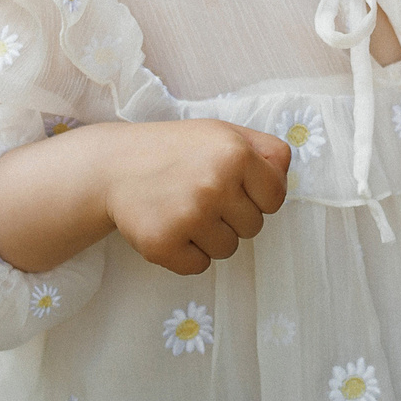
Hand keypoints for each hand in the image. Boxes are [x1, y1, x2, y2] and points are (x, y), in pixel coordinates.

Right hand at [95, 120, 290, 274]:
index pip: (275, 198)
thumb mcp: (223, 134)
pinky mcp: (164, 245)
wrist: (115, 166)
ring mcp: (189, 217)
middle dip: (232, 216)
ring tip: (184, 209)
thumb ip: (265, 151)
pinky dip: (187, 254)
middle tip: (201, 195)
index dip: (257, 195)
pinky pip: (199, 267)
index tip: (234, 186)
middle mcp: (215, 184)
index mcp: (235, 153)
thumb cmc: (177, 150)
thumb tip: (285, 175)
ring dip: (210, 236)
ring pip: (228, 250)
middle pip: (253, 227)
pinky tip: (170, 225)